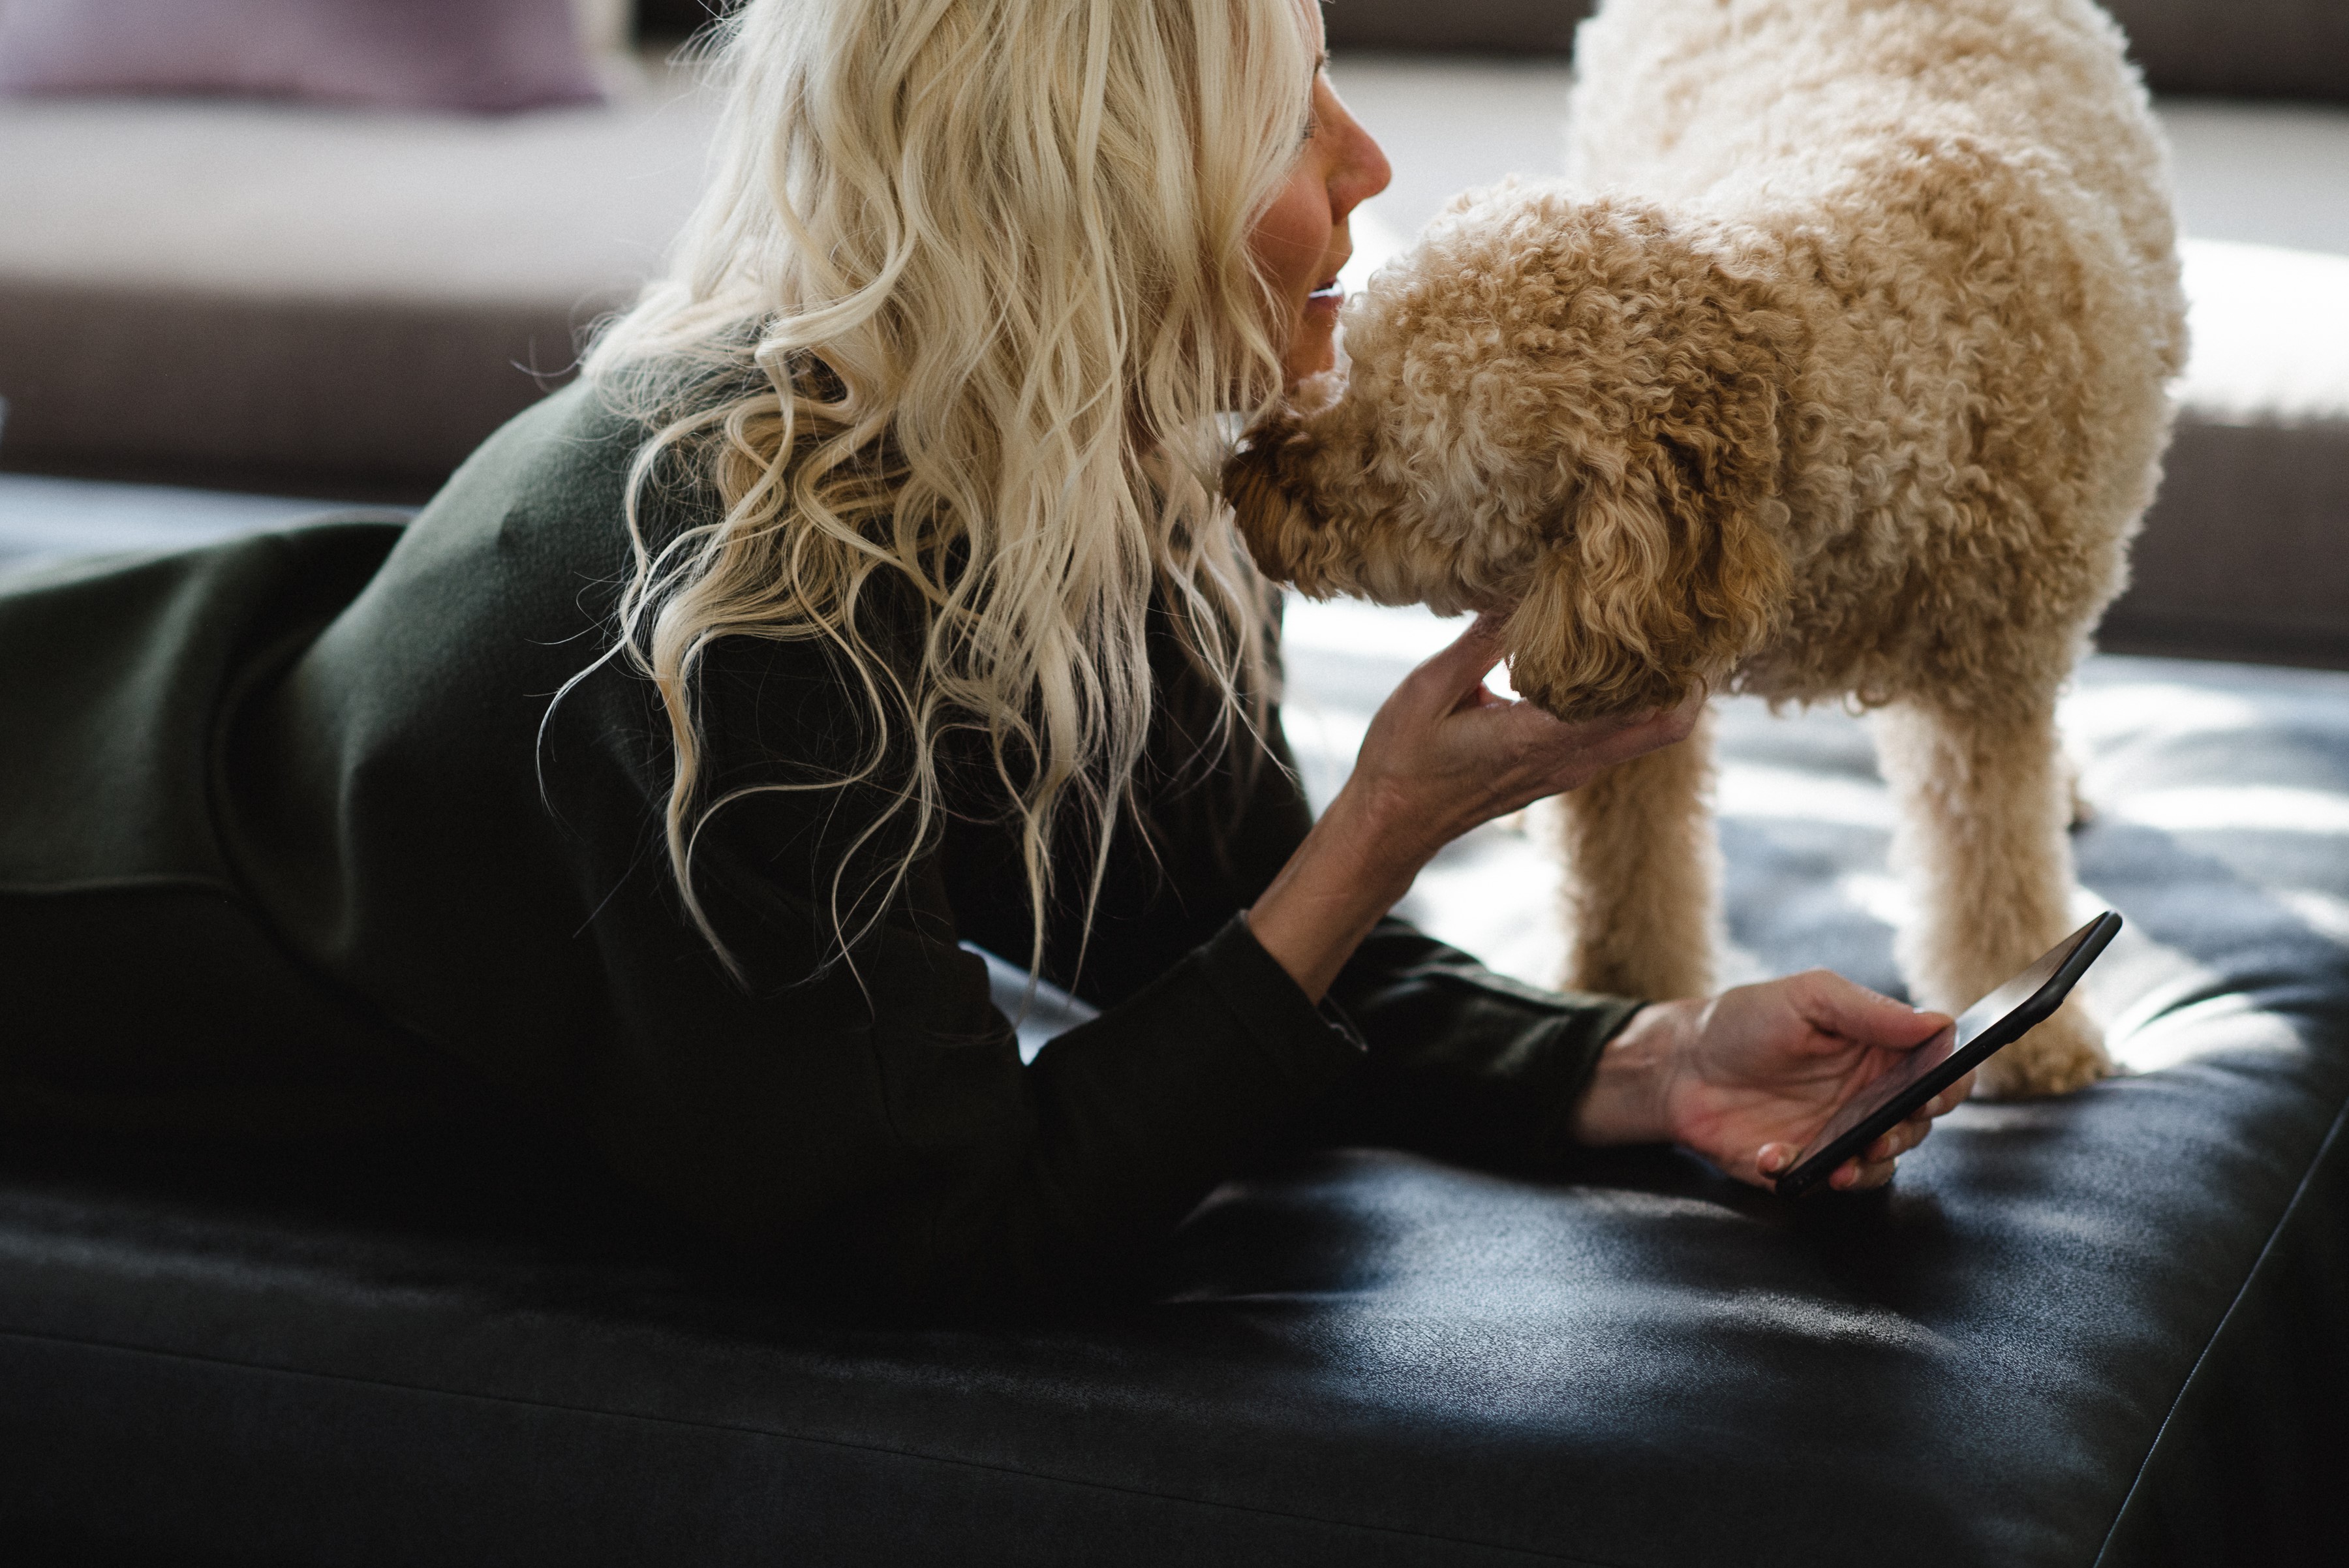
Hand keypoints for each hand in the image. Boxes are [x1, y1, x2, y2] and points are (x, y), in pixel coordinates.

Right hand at [1341, 614, 1703, 871]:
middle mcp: (1568, 761)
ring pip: (1643, 735)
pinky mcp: (1557, 774)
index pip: (1644, 710)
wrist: (1391, 826)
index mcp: (1542, 736)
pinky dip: (1622, 706)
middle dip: (1683, 679)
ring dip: (1652, 691)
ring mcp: (1567, 773)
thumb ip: (1483, 642)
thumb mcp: (1430, 689)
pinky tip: (1597, 666)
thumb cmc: (1402, 760)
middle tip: (1680, 625)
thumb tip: (1521, 589)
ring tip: (1641, 635)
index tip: (1678, 621)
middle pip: (1665, 728)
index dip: (1675, 669)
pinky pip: (1612, 739)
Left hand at [1572, 971, 1964, 1191]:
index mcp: (1881, 1049)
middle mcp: (1871, 1095)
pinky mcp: (1809, 1165)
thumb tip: (1938, 1024)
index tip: (1934, 1090)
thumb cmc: (1744, 1022)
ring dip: (1868, 1166)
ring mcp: (1842, 1133)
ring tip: (1841, 1163)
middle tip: (1882, 1132)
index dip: (1949, 1082)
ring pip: (1883, 1162)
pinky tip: (1774, 1156)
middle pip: (1920, 1122)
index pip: (1941, 1070)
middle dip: (1908, 1131)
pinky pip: (1827, 1181)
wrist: (1681, 1067)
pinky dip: (1807, 1175)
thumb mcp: (1806, 998)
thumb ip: (1869, 1011)